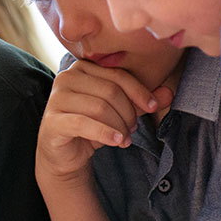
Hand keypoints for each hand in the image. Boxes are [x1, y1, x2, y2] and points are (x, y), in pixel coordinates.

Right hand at [36, 61, 173, 184]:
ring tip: (124, 139)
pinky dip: (105, 133)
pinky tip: (116, 141)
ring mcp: (55, 99)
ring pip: (99, 108)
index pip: (117, 75)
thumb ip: (142, 101)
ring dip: (118, 126)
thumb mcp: (120, 111)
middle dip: (128, 113)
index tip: (152, 106)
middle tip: (132, 130)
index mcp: (81, 67)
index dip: (139, 91)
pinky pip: (83, 124)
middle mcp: (65, 78)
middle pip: (110, 91)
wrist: (64, 153)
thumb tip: (169, 93)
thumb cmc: (91, 126)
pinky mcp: (51, 121)